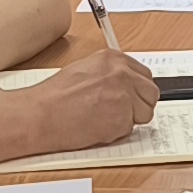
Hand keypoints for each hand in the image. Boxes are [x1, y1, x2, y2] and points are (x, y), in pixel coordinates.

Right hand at [13, 47, 160, 152]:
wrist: (41, 113)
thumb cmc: (54, 96)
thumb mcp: (85, 70)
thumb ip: (109, 75)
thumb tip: (125, 86)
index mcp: (113, 59)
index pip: (144, 75)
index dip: (137, 91)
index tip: (130, 98)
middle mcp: (122, 74)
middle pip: (151, 93)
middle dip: (139, 105)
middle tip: (119, 113)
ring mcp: (124, 96)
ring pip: (145, 113)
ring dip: (129, 120)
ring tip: (103, 119)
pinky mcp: (122, 118)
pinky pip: (129, 129)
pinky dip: (116, 133)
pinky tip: (96, 127)